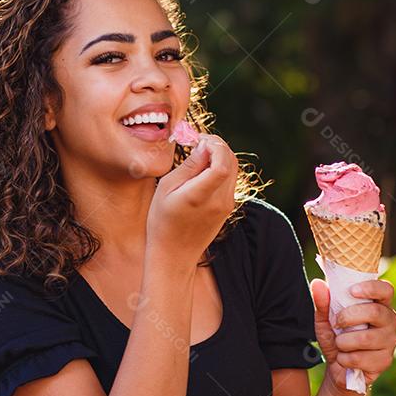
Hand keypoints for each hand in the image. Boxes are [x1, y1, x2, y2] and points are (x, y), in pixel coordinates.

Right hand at [147, 134, 236, 265]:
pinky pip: (230, 180)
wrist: (174, 254)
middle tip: (198, 142)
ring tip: (198, 154)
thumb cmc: (162, 221)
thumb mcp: (166, 189)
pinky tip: (202, 170)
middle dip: (217, 145)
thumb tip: (204, 146)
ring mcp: (226, 206)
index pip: (222, 163)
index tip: (198, 141)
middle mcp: (219, 201)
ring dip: (220, 155)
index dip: (214, 145)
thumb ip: (189, 166)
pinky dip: (220, 168)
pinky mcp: (227, 209)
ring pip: (234, 169)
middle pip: (231, 161)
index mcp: (201, 195)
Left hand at [309, 278, 395, 391]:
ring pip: (366, 338)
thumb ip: (323, 302)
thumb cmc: (336, 337)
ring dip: (343, 342)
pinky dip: (344, 358)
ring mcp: (390, 341)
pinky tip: (345, 358)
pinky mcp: (385, 360)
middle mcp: (390, 320)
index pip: (386, 289)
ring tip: (339, 344)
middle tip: (337, 323)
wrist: (338, 367)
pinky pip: (360, 358)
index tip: (352, 291)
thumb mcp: (325, 319)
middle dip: (349, 317)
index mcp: (378, 304)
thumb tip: (317, 283)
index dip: (371, 288)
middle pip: (375, 312)